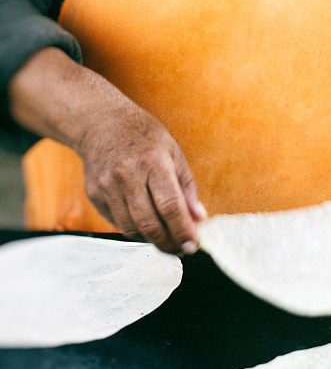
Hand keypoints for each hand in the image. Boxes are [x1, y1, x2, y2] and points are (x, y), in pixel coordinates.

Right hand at [75, 100, 207, 254]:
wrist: (101, 121)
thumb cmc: (144, 135)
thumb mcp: (173, 151)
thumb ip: (187, 187)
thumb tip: (199, 218)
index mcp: (153, 162)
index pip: (170, 206)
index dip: (183, 231)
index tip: (193, 245)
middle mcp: (128, 175)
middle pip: (150, 224)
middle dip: (168, 243)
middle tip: (180, 247)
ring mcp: (108, 186)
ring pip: (131, 229)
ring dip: (151, 239)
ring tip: (165, 235)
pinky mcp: (94, 194)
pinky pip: (117, 222)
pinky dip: (133, 228)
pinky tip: (143, 219)